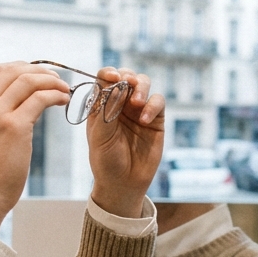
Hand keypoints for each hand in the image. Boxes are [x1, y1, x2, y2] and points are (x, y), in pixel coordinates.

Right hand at [0, 62, 70, 234]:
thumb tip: (21, 93)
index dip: (22, 67)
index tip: (39, 74)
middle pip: (14, 70)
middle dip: (39, 71)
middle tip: (57, 80)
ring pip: (29, 81)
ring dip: (51, 81)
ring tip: (64, 90)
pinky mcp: (14, 126)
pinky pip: (40, 99)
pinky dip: (55, 95)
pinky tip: (62, 101)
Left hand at [86, 67, 165, 218]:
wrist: (123, 183)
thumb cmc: (106, 161)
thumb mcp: (99, 137)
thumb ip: (106, 111)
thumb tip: (115, 87)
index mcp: (101, 104)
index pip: (104, 79)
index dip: (108, 73)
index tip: (112, 77)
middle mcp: (120, 103)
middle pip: (126, 76)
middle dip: (127, 76)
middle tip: (127, 83)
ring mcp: (138, 109)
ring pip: (144, 84)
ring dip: (141, 87)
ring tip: (136, 102)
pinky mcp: (155, 119)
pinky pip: (158, 102)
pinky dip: (152, 105)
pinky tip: (144, 120)